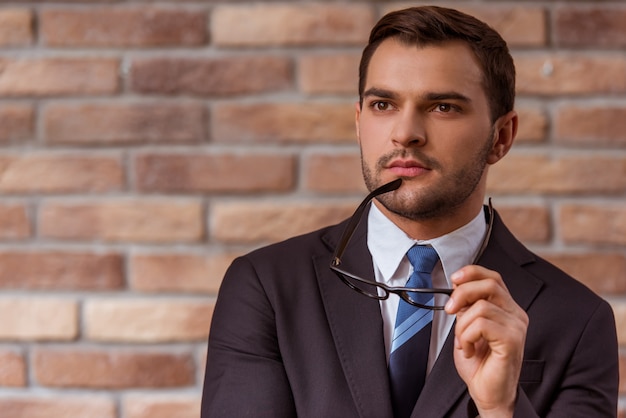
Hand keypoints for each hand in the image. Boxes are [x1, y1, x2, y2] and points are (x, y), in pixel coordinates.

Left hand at [444, 265, 527, 417]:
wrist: (488, 393)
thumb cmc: (479, 364)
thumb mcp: (467, 328)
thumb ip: (466, 308)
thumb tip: (457, 289)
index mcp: (507, 309)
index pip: (494, 278)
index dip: (472, 273)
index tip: (454, 279)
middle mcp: (516, 314)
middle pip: (489, 284)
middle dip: (462, 293)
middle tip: (450, 310)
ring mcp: (516, 327)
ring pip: (481, 306)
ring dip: (462, 325)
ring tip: (463, 342)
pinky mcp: (512, 340)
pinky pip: (481, 324)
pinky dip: (466, 336)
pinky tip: (468, 349)